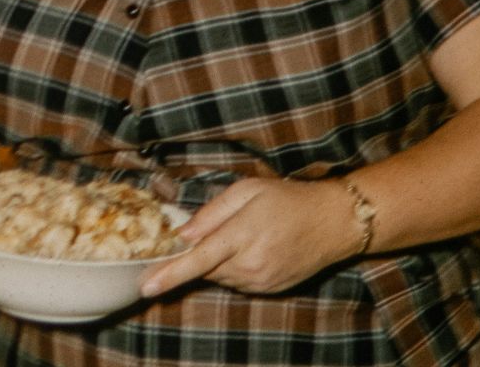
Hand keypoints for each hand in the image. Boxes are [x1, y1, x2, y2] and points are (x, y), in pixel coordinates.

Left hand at [140, 177, 360, 297]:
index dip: (169, 273)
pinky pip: (236, 282)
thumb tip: (183, 234)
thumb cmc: (288, 199)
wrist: (334, 223)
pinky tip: (252, 247)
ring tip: (241, 234)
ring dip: (216, 260)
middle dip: (196, 254)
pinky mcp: (269, 290)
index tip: (146, 285)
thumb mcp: (246, 191)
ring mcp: (261, 281)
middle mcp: (250, 265)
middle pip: (203, 269)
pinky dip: (233, 268)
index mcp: (241, 236)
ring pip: (218, 276)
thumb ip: (211, 213)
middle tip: (214, 230)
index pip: (197, 260)